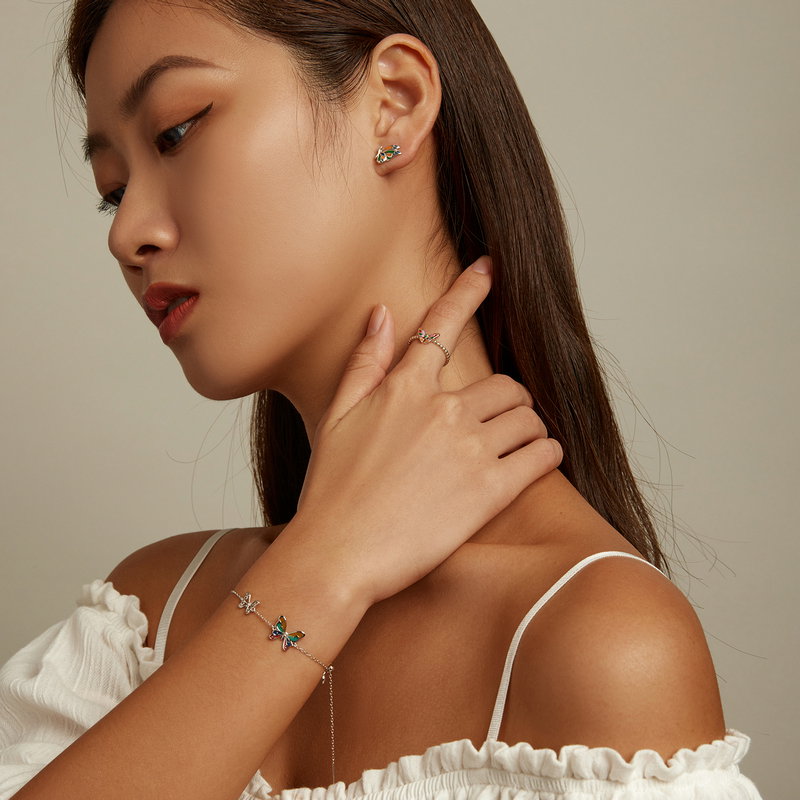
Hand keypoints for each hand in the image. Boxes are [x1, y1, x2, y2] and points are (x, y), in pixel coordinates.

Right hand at [291, 256, 562, 607]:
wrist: (337, 553)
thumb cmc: (331, 490)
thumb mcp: (337, 417)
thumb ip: (364, 363)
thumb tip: (381, 314)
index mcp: (405, 389)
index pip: (443, 326)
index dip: (469, 290)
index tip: (489, 268)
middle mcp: (442, 410)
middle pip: (507, 384)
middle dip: (511, 399)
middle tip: (503, 418)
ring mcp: (468, 449)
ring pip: (528, 416)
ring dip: (530, 426)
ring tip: (519, 442)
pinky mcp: (488, 490)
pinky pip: (541, 455)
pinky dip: (547, 453)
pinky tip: (538, 459)